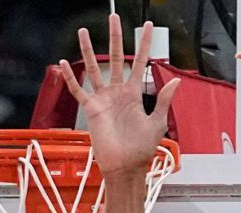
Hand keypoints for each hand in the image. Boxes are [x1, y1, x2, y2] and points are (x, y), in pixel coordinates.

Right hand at [60, 16, 179, 176]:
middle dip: (115, 38)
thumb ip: (164, 100)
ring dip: (88, 51)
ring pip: (94, 69)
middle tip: (114, 18)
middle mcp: (118, 92)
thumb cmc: (142, 149)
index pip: (140, 62)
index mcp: (134, 94)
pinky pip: (79, 91)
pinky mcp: (91, 110)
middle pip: (116, 58)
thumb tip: (175, 80)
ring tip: (83, 32)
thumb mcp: (158, 123)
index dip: (144, 44)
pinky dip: (72, 78)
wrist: (126, 167)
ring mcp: (103, 99)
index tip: (149, 27)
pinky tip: (64, 63)